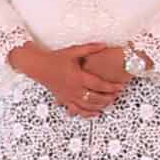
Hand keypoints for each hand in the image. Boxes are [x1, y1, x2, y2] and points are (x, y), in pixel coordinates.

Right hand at [12, 41, 129, 116]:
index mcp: (78, 77)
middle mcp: (74, 89)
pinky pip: (77, 110)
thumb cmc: (56, 58)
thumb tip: (104, 45)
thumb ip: (90, 49)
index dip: (111, 87)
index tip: (120, 86)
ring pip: (88, 106)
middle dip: (108, 98)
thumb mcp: (74, 51)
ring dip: (100, 106)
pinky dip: (87, 114)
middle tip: (117, 95)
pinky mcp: (65, 100)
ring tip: (109, 103)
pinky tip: (95, 114)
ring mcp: (69, 96)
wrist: (39, 66)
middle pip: (95, 98)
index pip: (99, 85)